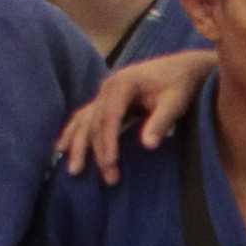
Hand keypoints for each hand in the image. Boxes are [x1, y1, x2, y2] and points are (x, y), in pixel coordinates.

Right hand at [59, 50, 214, 178]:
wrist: (183, 67)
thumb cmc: (181, 84)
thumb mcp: (175, 102)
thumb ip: (161, 122)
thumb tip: (148, 146)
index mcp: (122, 84)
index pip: (109, 117)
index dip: (108, 141)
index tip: (111, 163)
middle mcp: (107, 86)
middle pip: (95, 122)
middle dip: (98, 151)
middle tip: (108, 178)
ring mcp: (104, 92)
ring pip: (85, 121)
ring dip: (79, 146)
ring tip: (74, 171)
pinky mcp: (106, 99)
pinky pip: (85, 117)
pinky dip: (74, 132)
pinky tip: (62, 148)